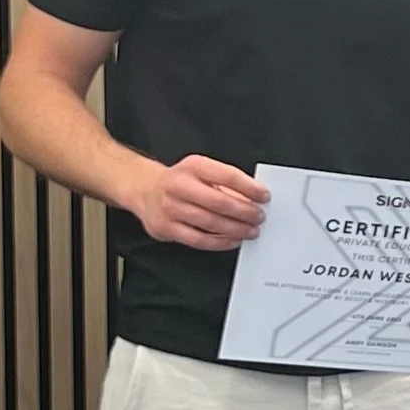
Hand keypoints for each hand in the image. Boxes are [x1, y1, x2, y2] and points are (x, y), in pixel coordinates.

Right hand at [129, 154, 267, 249]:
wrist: (145, 189)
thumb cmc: (181, 181)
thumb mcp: (202, 172)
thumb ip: (226, 183)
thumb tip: (255, 200)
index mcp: (193, 166)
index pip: (228, 175)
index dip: (250, 188)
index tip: (264, 196)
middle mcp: (178, 185)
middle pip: (219, 201)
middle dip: (245, 212)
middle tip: (259, 217)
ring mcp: (169, 207)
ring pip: (210, 222)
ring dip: (236, 229)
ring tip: (251, 231)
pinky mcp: (165, 228)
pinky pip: (198, 239)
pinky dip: (220, 242)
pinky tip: (233, 240)